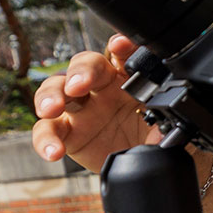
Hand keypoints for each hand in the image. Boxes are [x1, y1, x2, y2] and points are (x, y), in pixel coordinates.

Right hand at [30, 35, 160, 171]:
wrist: (145, 166)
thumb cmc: (155, 136)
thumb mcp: (167, 129)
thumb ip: (167, 126)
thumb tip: (168, 132)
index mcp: (129, 77)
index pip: (123, 55)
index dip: (121, 48)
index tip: (120, 46)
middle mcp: (102, 87)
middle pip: (85, 66)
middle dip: (81, 71)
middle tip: (80, 85)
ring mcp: (81, 108)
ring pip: (56, 89)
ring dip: (51, 95)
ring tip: (52, 109)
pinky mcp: (67, 131)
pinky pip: (48, 130)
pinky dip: (45, 139)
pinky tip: (53, 151)